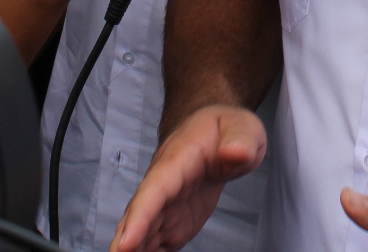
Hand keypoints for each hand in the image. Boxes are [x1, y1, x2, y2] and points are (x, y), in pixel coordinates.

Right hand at [111, 106, 266, 251]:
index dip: (139, 218)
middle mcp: (162, 186)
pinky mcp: (170, 225)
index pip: (154, 191)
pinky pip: (152, 245)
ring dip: (132, 251)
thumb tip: (237, 153)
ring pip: (141, 234)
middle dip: (125, 244)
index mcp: (176, 161)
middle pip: (138, 218)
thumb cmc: (224, 129)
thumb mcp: (242, 128)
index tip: (124, 245)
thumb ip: (240, 141)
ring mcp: (163, 208)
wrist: (212, 132)